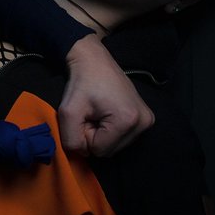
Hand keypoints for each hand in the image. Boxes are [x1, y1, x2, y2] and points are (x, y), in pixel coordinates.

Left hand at [58, 35, 154, 156]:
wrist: (94, 60)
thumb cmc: (82, 83)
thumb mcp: (67, 111)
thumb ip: (71, 139)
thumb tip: (82, 154)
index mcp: (127, 120)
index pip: (99, 150)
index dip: (85, 135)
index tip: (85, 115)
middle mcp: (143, 122)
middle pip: (109, 150)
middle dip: (94, 135)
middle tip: (90, 113)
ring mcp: (147, 120)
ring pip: (115, 146)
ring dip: (102, 133)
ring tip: (98, 111)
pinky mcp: (147, 118)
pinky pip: (123, 137)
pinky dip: (111, 129)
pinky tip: (107, 112)